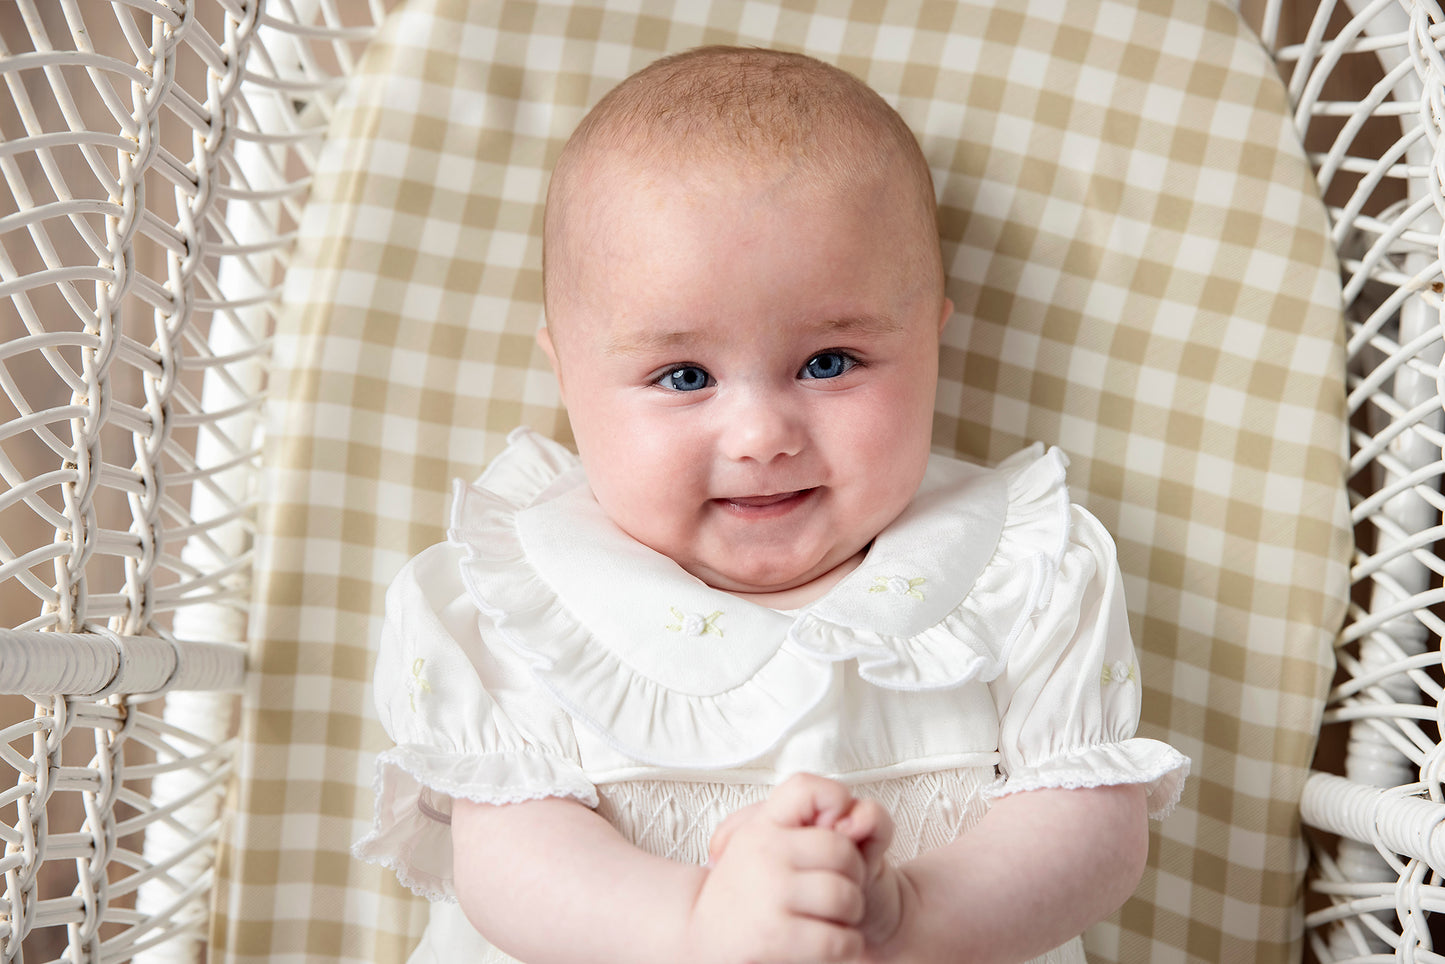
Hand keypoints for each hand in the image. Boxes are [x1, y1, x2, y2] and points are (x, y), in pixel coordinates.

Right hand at [685, 774, 870, 962]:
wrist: (704, 940)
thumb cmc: (750, 890)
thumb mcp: (770, 843)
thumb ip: (815, 822)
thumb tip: (853, 822)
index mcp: (763, 825)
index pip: (808, 789)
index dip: (837, 802)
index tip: (838, 830)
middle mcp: (765, 851)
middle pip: (844, 852)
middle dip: (853, 875)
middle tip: (834, 887)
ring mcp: (770, 893)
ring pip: (846, 897)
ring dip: (850, 916)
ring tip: (829, 917)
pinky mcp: (777, 937)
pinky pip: (840, 940)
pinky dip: (846, 946)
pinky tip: (827, 944)